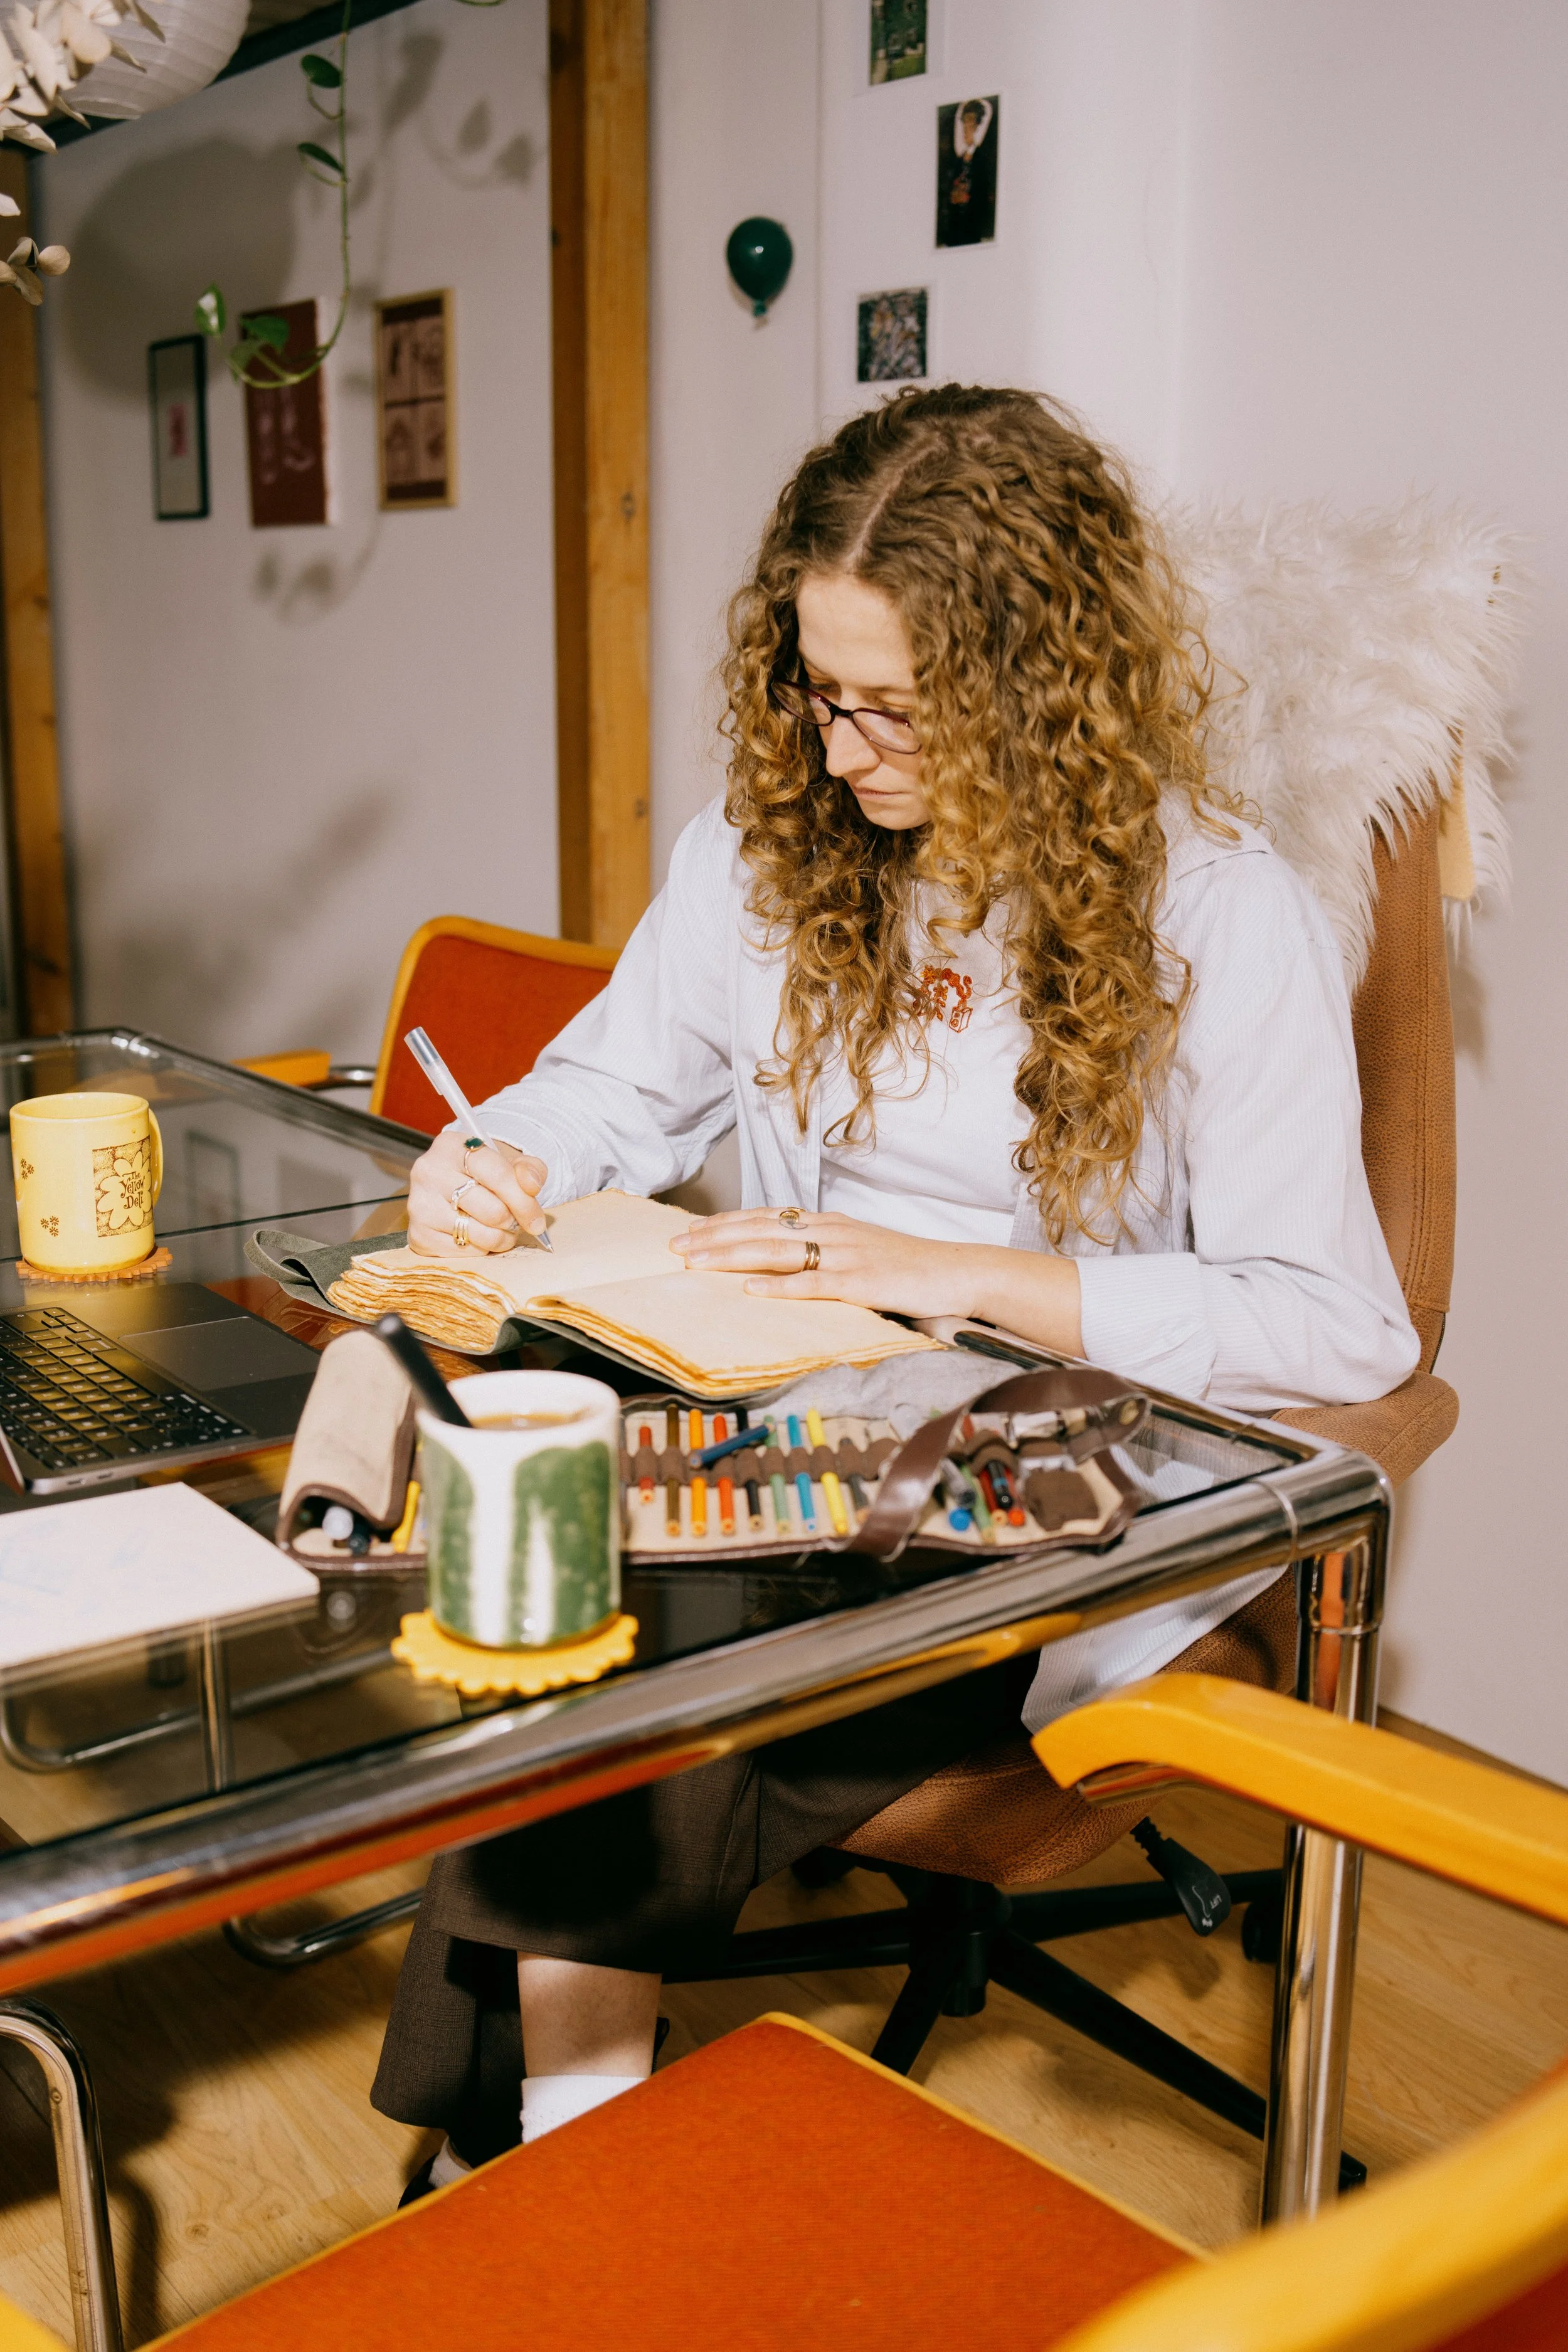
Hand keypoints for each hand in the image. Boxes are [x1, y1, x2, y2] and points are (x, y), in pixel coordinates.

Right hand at [407, 1124, 548, 1256]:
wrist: (456, 1184)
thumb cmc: (486, 1172)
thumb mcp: (511, 1161)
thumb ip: (530, 1169)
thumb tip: (531, 1185)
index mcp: (451, 1146)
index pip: (498, 1175)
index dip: (524, 1201)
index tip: (538, 1221)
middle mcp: (428, 1172)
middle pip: (491, 1210)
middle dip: (512, 1222)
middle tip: (515, 1222)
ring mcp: (419, 1205)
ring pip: (478, 1234)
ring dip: (500, 1238)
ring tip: (501, 1229)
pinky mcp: (418, 1234)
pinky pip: (463, 1252)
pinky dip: (479, 1249)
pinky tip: (478, 1235)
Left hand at [667, 1206, 1083, 1353]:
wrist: (962, 1272)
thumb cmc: (911, 1268)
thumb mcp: (860, 1253)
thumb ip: (823, 1256)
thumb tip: (782, 1268)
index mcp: (830, 1224)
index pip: (766, 1217)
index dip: (725, 1223)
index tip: (690, 1231)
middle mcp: (832, 1232)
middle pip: (761, 1229)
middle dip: (714, 1237)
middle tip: (675, 1246)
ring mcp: (847, 1255)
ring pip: (778, 1249)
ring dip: (732, 1254)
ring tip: (697, 1261)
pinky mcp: (864, 1282)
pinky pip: (814, 1283)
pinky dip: (780, 1286)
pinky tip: (752, 1289)